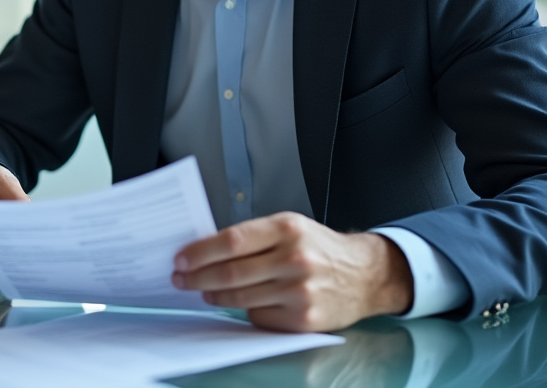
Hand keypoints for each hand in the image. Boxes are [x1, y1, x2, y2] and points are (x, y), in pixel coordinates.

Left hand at [172, 212, 412, 331]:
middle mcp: (295, 259)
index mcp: (288, 228)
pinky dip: (245, 310)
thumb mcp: (291, 228)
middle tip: (181, 279)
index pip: (231, 241)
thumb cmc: (320, 249)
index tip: (181, 259)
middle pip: (231, 272)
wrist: (365, 275)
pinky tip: (242, 303)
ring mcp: (300, 291)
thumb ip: (253, 236)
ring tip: (205, 291)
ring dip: (215, 295)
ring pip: (241, 297)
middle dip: (198, 277)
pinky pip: (259, 316)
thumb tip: (205, 249)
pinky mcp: (304, 319)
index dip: (200, 252)